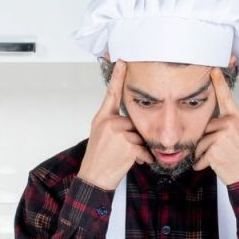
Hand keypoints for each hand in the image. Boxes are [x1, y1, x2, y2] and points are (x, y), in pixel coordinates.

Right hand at [77, 61, 153, 190]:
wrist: (94, 177)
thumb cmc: (98, 158)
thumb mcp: (101, 135)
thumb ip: (114, 123)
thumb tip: (131, 122)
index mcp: (102, 118)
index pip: (111, 93)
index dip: (118, 76)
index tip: (123, 60)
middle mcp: (109, 122)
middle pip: (134, 121)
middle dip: (134, 135)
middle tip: (120, 149)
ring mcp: (118, 132)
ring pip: (139, 134)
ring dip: (138, 148)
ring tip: (124, 156)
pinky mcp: (127, 144)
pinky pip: (143, 148)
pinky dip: (143, 157)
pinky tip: (132, 162)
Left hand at [192, 68, 238, 184]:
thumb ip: (226, 124)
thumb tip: (209, 123)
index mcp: (236, 118)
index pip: (226, 96)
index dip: (219, 82)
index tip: (213, 69)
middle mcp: (230, 123)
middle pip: (204, 127)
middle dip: (205, 141)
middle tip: (219, 151)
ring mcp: (223, 136)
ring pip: (200, 142)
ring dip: (203, 154)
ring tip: (217, 159)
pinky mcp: (215, 149)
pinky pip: (199, 155)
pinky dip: (201, 164)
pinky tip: (212, 166)